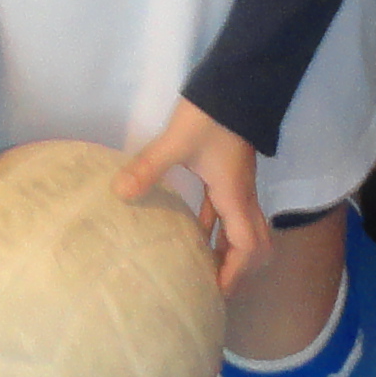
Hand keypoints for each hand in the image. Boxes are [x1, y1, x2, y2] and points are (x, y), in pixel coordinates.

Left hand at [115, 102, 269, 293]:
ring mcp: (236, 186)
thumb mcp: (176, 142)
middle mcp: (242, 196)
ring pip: (243, 230)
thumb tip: (120, 194)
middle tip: (212, 285)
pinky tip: (192, 234)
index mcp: (235, 196)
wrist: (235, 84)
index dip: (236, 274)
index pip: (248, 247)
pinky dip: (215, 230)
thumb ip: (149, 168)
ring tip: (201, 270)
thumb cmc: (210, 115)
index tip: (214, 292)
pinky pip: (226, 213)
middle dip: (238, 269)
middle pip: (255, 245)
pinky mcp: (227, 175)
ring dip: (227, 252)